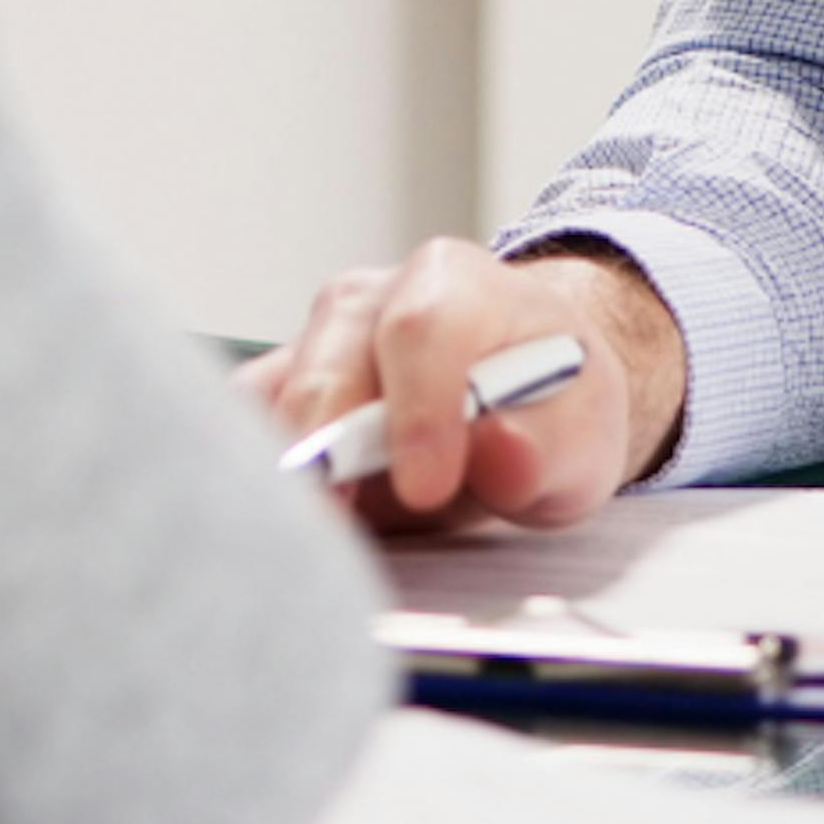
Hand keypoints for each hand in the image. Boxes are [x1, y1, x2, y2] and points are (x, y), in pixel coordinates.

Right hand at [239, 238, 686, 528]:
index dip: (420, 410)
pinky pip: (244, 431)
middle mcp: (367, 302)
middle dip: (328, 450)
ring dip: (282, 471)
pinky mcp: (274, 392)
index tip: (428, 488)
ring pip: (268, 399)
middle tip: (339, 529)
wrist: (515, 396)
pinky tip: (278, 527)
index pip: (423, 330)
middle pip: (326, 366)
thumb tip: (503, 452)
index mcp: (453, 282)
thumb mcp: (579, 434)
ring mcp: (310, 345)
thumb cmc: (546, 406)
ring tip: (308, 540)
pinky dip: (252, 479)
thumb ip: (549, 444)